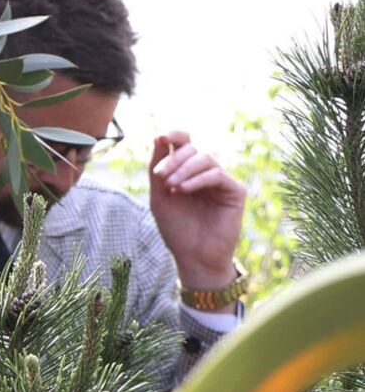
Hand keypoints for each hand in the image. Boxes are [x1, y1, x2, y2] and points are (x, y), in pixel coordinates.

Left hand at [148, 131, 245, 295]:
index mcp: (186, 172)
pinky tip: (183, 190)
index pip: (183, 144)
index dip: (174, 135)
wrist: (193, 256)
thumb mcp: (159, 196)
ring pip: (205, 159)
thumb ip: (157, 169)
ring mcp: (221, 181)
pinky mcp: (234, 191)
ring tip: (171, 187)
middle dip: (173, 159)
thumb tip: (158, 138)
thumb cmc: (176, 228)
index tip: (160, 137)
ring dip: (184, 169)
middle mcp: (204, 173)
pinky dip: (198, 179)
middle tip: (160, 176)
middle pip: (192, 150)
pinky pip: (217, 175)